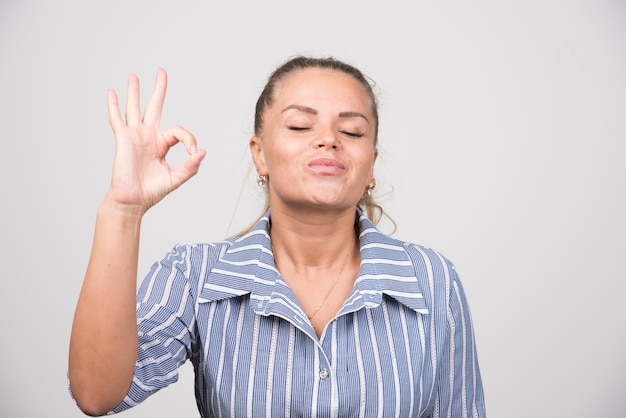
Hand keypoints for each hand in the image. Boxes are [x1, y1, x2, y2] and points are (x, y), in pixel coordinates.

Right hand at [105, 68, 205, 212]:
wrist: (133, 200)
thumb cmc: (152, 191)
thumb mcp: (177, 178)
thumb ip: (191, 166)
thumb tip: (202, 151)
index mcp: (162, 144)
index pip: (179, 131)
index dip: (188, 138)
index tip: (192, 151)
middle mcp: (148, 136)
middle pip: (155, 106)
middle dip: (159, 89)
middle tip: (161, 72)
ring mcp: (135, 135)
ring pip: (135, 108)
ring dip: (134, 92)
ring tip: (133, 76)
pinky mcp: (123, 138)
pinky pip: (117, 119)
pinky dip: (114, 105)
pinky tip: (112, 92)